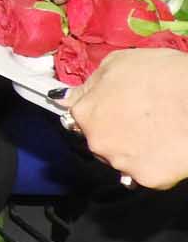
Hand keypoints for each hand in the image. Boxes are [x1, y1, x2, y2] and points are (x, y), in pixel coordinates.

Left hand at [67, 48, 187, 188]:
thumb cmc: (160, 74)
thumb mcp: (117, 63)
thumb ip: (92, 84)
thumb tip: (73, 95)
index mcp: (84, 112)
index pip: (79, 116)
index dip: (97, 111)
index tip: (112, 109)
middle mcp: (96, 142)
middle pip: (99, 140)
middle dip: (114, 131)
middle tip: (140, 119)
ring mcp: (121, 163)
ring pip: (122, 159)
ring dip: (133, 149)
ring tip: (158, 132)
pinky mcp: (148, 178)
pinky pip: (147, 173)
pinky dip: (156, 164)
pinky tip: (168, 148)